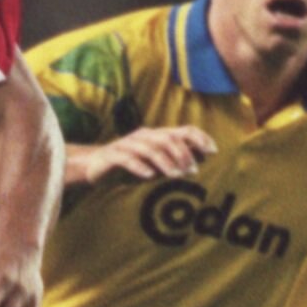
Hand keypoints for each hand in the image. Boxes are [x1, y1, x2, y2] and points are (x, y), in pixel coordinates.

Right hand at [73, 126, 215, 186]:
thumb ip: (172, 160)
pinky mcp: (113, 155)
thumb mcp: (154, 163)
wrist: (94, 167)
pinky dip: (140, 167)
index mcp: (156, 135)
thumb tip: (199, 160)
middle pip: (168, 138)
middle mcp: (143, 136)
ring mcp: (127, 144)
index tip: (213, 151)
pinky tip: (149, 176)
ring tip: (175, 176)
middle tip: (192, 171)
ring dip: (165, 162)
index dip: (199, 138)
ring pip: (150, 148)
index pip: (183, 130)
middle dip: (183, 154)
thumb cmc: (128, 166)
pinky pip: (128, 159)